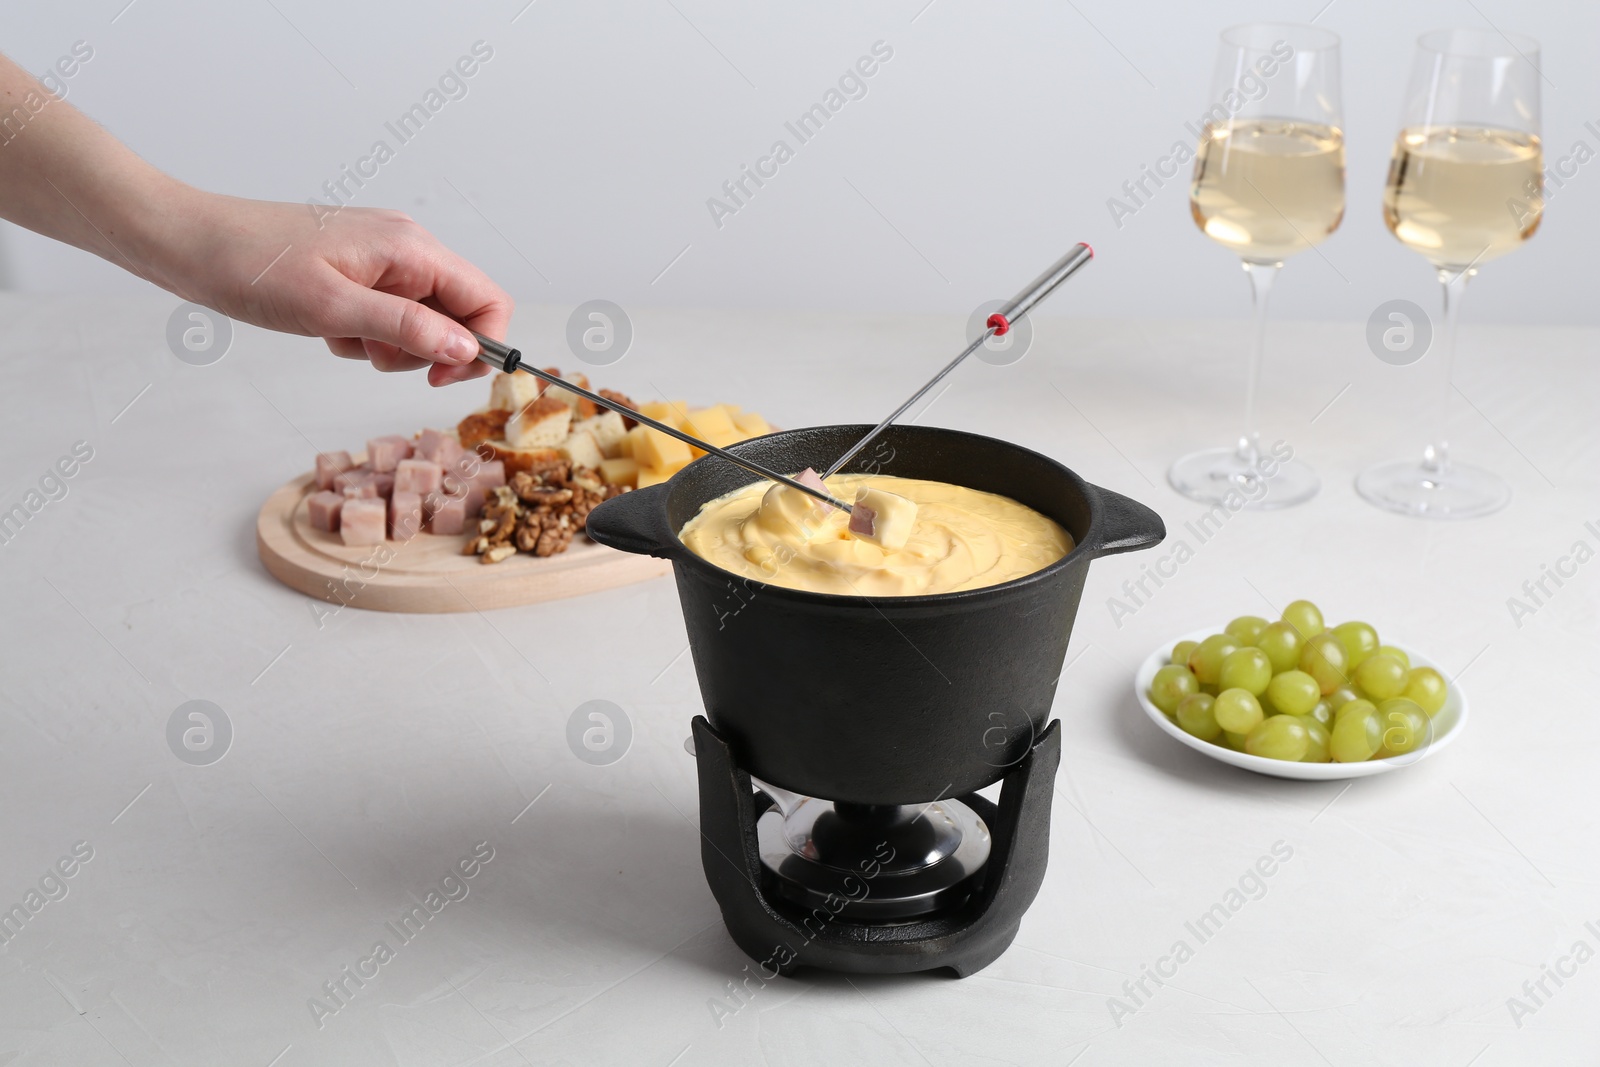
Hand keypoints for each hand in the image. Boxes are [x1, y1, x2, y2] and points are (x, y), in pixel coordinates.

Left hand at [153, 191, 511, 386]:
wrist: (187, 242)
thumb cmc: (250, 267)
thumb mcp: (332, 308)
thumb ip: (407, 329)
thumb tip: (467, 349)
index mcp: (410, 248)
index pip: (488, 300)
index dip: (480, 347)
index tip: (440, 378)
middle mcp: (405, 248)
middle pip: (458, 315)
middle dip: (424, 350)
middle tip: (374, 355)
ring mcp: (381, 259)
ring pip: (421, 323)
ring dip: (389, 347)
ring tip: (340, 336)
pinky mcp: (356, 272)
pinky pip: (385, 317)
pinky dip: (362, 335)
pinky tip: (324, 326)